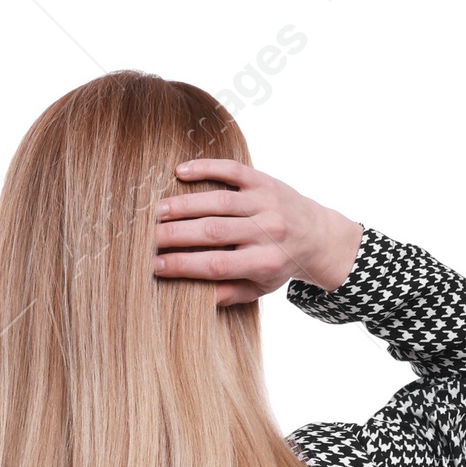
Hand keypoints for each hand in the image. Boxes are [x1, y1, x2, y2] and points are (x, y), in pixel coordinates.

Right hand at [153, 158, 363, 306]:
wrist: (317, 236)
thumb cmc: (279, 266)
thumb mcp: (259, 288)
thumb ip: (229, 294)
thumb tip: (194, 298)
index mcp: (264, 262)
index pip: (215, 265)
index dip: (183, 265)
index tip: (156, 266)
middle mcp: (267, 231)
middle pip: (213, 231)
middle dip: (176, 235)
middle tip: (148, 238)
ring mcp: (266, 202)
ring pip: (218, 201)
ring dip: (184, 204)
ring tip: (157, 211)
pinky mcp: (264, 179)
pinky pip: (232, 170)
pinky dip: (205, 167)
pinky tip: (179, 171)